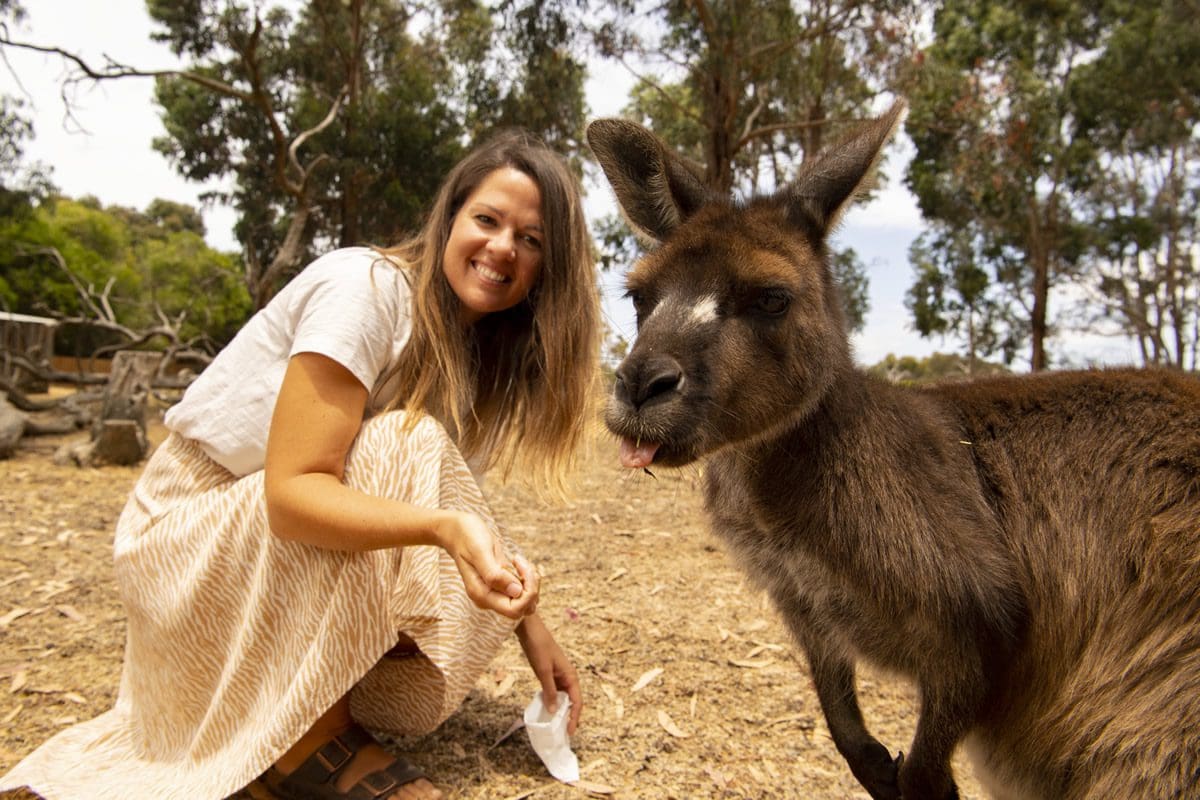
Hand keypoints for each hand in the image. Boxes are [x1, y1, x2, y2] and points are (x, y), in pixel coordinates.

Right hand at [435, 511, 538, 618]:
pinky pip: (523, 590)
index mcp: (482, 595)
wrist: (457, 531)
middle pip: (523, 607)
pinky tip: (517, 560)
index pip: (515, 609)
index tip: (519, 564)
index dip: (526, 591)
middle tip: (520, 561)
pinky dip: (527, 577)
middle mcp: (489, 598)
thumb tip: (516, 591)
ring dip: (531, 581)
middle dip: (531, 586)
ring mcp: (496, 592)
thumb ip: (495, 574)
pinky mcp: (501, 584)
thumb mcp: (480, 552)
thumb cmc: (467, 537)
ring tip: (519, 560)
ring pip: (526, 600)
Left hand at [517, 613, 581, 734]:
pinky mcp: (550, 674)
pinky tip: (546, 709)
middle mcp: (568, 677)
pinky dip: (552, 701)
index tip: (569, 732)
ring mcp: (559, 676)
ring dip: (560, 710)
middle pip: (572, 701)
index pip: (577, 702)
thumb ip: (549, 691)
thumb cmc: (539, 647)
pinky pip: (554, 692)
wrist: (530, 630)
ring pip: (563, 697)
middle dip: (569, 717)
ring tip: (555, 725)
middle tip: (563, 733)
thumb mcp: (543, 671)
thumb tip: (553, 711)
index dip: (574, 718)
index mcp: (571, 676)